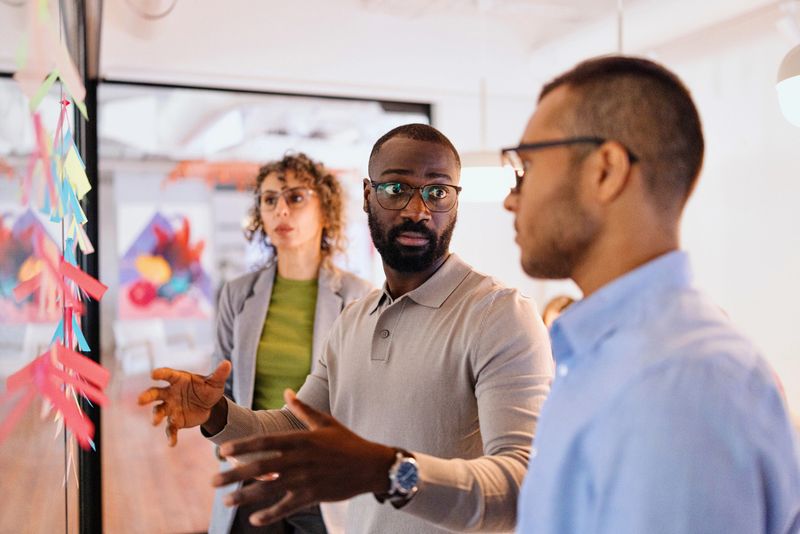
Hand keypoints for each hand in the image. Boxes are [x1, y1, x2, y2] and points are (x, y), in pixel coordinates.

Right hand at [137, 360, 230, 445]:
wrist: (210, 406)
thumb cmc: (208, 389)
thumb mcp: (215, 382)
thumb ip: (219, 374)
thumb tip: (227, 363)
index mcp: (179, 380)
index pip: (168, 375)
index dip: (160, 373)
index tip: (153, 374)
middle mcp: (170, 393)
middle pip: (155, 393)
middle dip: (147, 396)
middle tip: (140, 401)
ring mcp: (171, 407)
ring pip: (159, 411)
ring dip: (156, 416)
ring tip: (154, 423)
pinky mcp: (176, 421)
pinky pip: (170, 429)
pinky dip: (170, 436)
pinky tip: (172, 444)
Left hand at [212, 389, 395, 526]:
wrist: (371, 465)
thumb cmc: (347, 442)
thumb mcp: (326, 421)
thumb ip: (302, 409)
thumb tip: (287, 390)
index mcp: (301, 438)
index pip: (265, 441)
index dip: (242, 446)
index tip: (222, 452)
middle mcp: (300, 458)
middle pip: (260, 467)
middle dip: (234, 474)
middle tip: (213, 480)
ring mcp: (306, 479)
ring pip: (269, 489)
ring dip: (245, 496)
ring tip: (226, 500)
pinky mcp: (313, 496)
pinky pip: (286, 506)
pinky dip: (270, 514)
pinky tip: (254, 520)